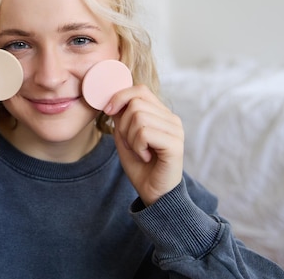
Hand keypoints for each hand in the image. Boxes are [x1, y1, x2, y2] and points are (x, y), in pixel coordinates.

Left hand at [104, 85, 183, 205]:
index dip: (120, 97)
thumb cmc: (140, 166)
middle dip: (123, 125)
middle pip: (135, 104)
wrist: (153, 193)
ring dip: (130, 138)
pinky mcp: (175, 144)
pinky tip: (146, 157)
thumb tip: (113, 100)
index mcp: (161, 114)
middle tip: (131, 144)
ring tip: (139, 151)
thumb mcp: (125, 138)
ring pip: (138, 117)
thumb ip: (121, 118)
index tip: (108, 111)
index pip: (140, 90)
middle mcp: (171, 118)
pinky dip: (137, 147)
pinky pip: (145, 133)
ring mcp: (176, 130)